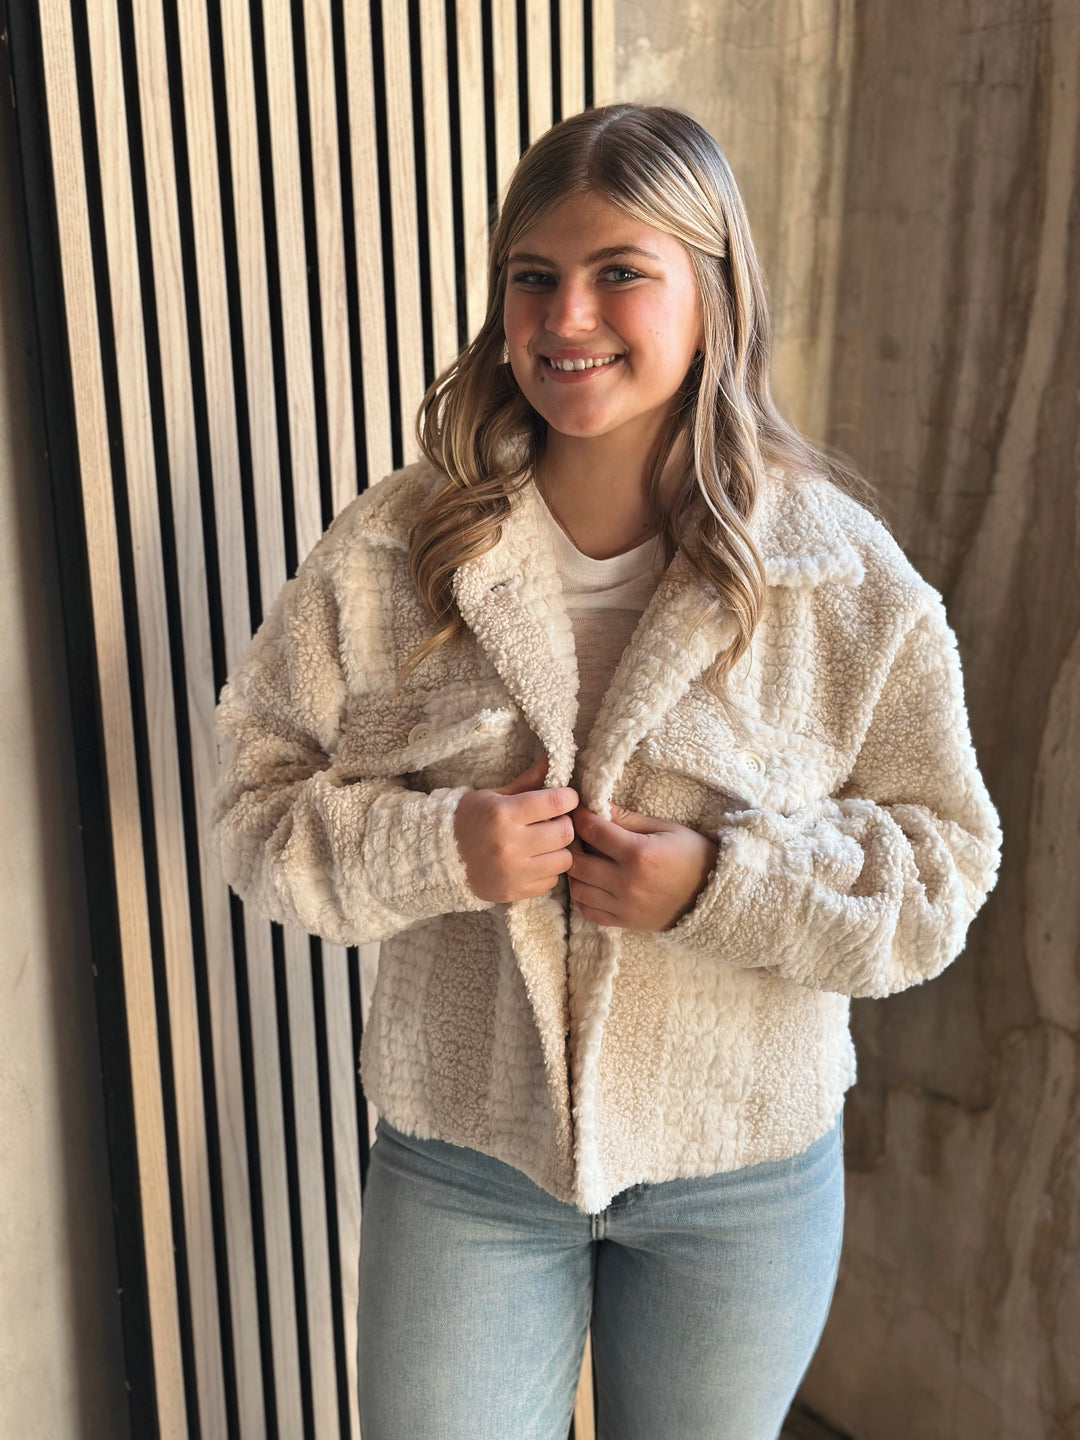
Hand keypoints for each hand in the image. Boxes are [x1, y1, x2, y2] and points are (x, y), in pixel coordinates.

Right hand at [454, 754, 577, 902]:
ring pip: (564, 860)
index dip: (568, 798)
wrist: (442, 857)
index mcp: (503, 813)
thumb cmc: (471, 819)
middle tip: (555, 821)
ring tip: (546, 844)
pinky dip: (547, 870)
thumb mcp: (495, 795)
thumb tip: (553, 759)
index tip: (566, 798)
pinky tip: (534, 862)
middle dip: (564, 824)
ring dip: (559, 850)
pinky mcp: (514, 891)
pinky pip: (551, 881)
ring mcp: (512, 872)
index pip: (556, 802)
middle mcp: (508, 844)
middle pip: (565, 832)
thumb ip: (528, 782)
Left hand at [569, 804, 718, 930]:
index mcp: (638, 853)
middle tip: (575, 835)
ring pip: (577, 889)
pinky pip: (588, 911)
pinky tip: (590, 882)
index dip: (579, 817)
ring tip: (583, 858)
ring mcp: (623, 905)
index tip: (577, 810)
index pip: (592, 831)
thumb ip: (627, 819)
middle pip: (577, 862)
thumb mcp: (664, 828)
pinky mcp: (624, 922)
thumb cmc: (691, 855)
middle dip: (571, 844)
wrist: (713, 895)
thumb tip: (597, 804)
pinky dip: (582, 896)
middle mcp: (626, 882)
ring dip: (575, 871)